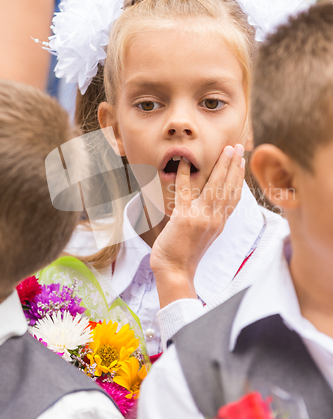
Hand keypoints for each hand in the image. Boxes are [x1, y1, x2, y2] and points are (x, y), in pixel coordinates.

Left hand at [150, 144, 244, 307]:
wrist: (175, 271)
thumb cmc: (186, 254)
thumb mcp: (205, 235)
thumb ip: (210, 219)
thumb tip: (210, 204)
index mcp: (220, 223)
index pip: (234, 196)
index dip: (239, 177)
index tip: (242, 162)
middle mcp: (215, 219)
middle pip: (229, 188)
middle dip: (234, 165)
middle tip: (238, 147)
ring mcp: (201, 218)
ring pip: (215, 187)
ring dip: (222, 166)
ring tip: (226, 150)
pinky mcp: (184, 218)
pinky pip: (184, 192)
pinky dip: (183, 176)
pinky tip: (183, 162)